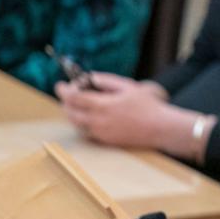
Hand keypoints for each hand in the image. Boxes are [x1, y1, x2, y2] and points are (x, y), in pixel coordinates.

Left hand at [56, 72, 174, 148]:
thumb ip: (106, 81)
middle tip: (70, 93)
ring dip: (73, 112)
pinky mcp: (104, 141)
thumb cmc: (147, 105)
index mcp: (102, 105)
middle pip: (70, 112)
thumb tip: (90, 77)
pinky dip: (82, 122)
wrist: (159, 127)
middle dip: (66, 102)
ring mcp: (100, 133)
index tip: (60, 85)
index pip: (73, 98)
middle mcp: (97, 121)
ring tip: (80, 103)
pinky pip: (85, 132)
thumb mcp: (128, 86)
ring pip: (76, 123)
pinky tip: (91, 116)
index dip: (64, 90)